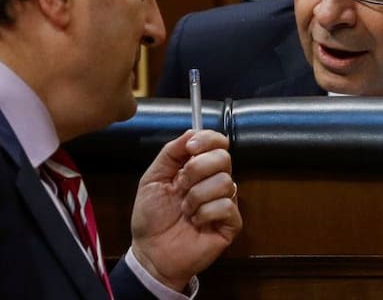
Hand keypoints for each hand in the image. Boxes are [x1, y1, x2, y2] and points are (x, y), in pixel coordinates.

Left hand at [129, 130, 241, 290]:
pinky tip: (195, 222)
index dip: (207, 139)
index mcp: (198, 167)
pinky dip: (205, 213)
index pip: (217, 142)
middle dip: (197, 169)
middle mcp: (215, 180)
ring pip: (224, 182)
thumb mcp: (153, 177)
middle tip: (180, 185)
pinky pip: (226, 206)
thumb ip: (171, 152)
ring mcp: (225, 201)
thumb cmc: (151, 216)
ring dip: (196, 196)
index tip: (190, 148)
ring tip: (185, 210)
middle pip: (223, 157)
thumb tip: (191, 131)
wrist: (151, 252)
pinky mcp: (231, 223)